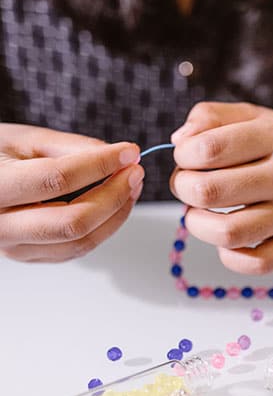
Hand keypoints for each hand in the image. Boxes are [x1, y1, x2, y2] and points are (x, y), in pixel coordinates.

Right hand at [0, 124, 142, 261]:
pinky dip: (104, 227)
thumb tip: (118, 155)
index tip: (128, 151)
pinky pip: (77, 249)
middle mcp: (0, 226)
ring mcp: (15, 248)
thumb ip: (70, 146)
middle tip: (135, 172)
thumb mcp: (21, 139)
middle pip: (73, 222)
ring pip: (80, 242)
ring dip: (115, 215)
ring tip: (130, 186)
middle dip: (114, 196)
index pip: (56, 179)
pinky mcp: (31, 256)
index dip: (99, 165)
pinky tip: (115, 204)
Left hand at [170, 102, 272, 273]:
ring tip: (200, 214)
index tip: (188, 158)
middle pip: (210, 191)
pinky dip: (229, 256)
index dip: (183, 156)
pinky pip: (256, 263)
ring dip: (198, 225)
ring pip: (228, 233)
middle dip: (184, 188)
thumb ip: (211, 117)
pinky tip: (227, 240)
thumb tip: (178, 141)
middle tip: (190, 185)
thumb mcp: (255, 117)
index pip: (208, 149)